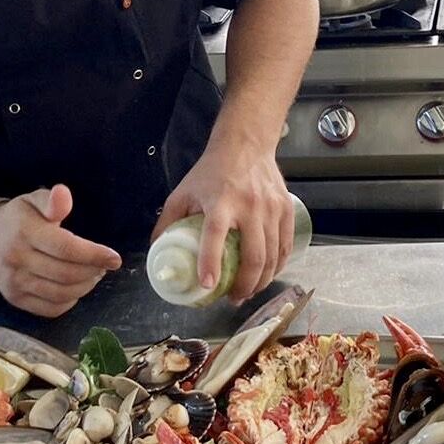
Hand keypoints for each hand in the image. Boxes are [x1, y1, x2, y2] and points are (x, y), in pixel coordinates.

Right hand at [0, 184, 120, 317]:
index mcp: (26, 232)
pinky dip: (69, 301)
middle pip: (66, 274)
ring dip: (84, 287)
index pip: (65, 248)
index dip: (93, 255)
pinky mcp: (14, 299)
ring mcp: (14, 283)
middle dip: (93, 272)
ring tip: (93, 275)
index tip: (114, 259)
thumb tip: (63, 194)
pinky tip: (75, 288)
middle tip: (103, 265)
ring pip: (60, 294)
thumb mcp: (33, 200)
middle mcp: (18, 260)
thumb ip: (52, 200)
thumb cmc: (18, 217)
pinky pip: (50, 309)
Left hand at [152, 145, 292, 305]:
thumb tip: (157, 251)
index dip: (211, 262)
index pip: (215, 235)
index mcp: (220, 202)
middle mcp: (249, 206)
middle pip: (253, 255)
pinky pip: (285, 247)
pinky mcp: (286, 209)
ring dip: (261, 281)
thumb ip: (168, 221)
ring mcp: (271, 208)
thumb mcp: (183, 192)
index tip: (208, 285)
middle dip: (244, 285)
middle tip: (233, 298)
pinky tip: (266, 275)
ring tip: (248, 292)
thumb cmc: (212, 171)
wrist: (246, 145)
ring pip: (272, 256)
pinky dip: (277, 266)